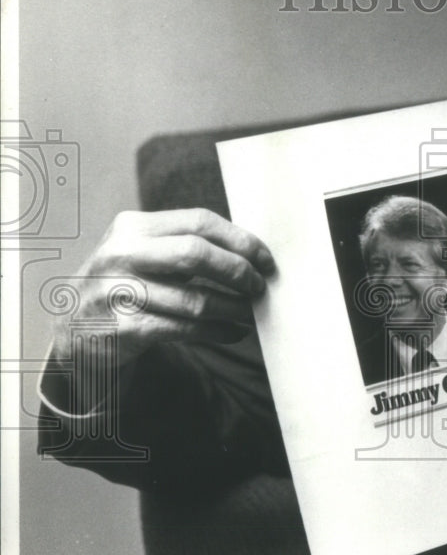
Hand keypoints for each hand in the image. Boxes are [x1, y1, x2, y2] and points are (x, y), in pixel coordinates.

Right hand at [51, 208, 274, 368]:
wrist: (73, 329)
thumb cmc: (125, 285)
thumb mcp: (143, 252)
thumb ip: (184, 244)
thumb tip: (251, 252)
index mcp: (133, 226)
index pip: (199, 222)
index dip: (240, 240)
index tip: (264, 259)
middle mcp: (122, 254)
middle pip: (195, 254)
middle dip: (237, 271)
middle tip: (258, 286)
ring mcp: (119, 292)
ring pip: (194, 299)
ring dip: (233, 308)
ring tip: (249, 312)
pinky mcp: (124, 329)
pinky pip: (185, 329)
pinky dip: (217, 332)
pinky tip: (233, 332)